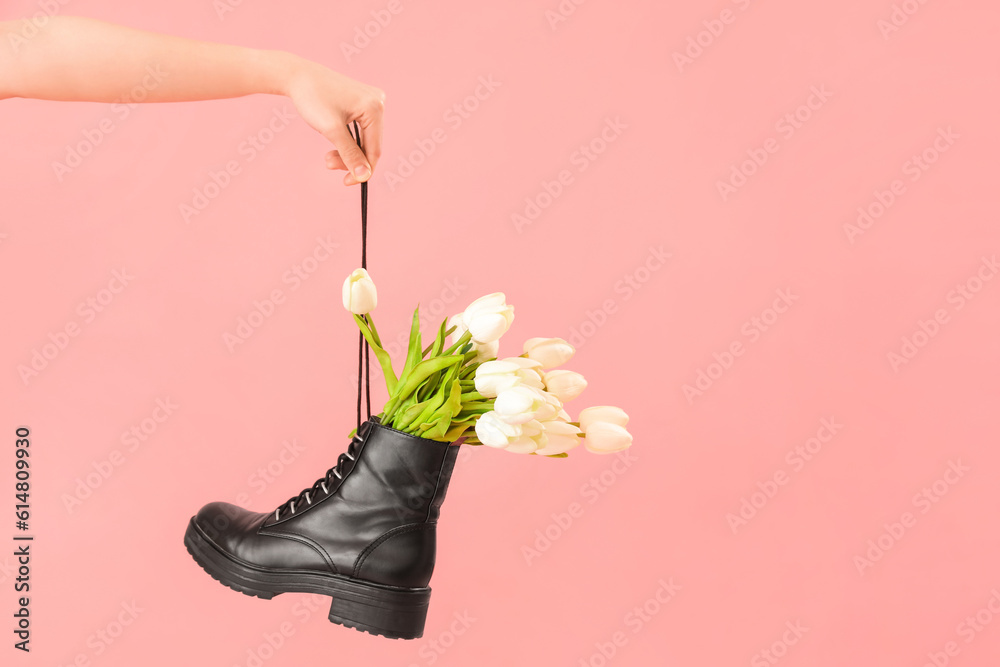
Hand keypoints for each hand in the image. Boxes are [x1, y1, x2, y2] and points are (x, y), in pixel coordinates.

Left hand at [283, 55, 384, 185]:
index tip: (346, 182)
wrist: (298, 75)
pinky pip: (360, 129)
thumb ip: (350, 155)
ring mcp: (371, 102)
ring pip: (364, 139)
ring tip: (327, 155)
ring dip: (347, 151)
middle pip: (370, 145)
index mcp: (375, 108)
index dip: (362, 170)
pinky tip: (333, 138)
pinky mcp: (363, 102)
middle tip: (328, 163)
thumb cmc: (313, 98)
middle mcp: (378, 103)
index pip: (374, 149)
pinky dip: (347, 140)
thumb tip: (364, 176)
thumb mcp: (331, 130)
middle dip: (351, 158)